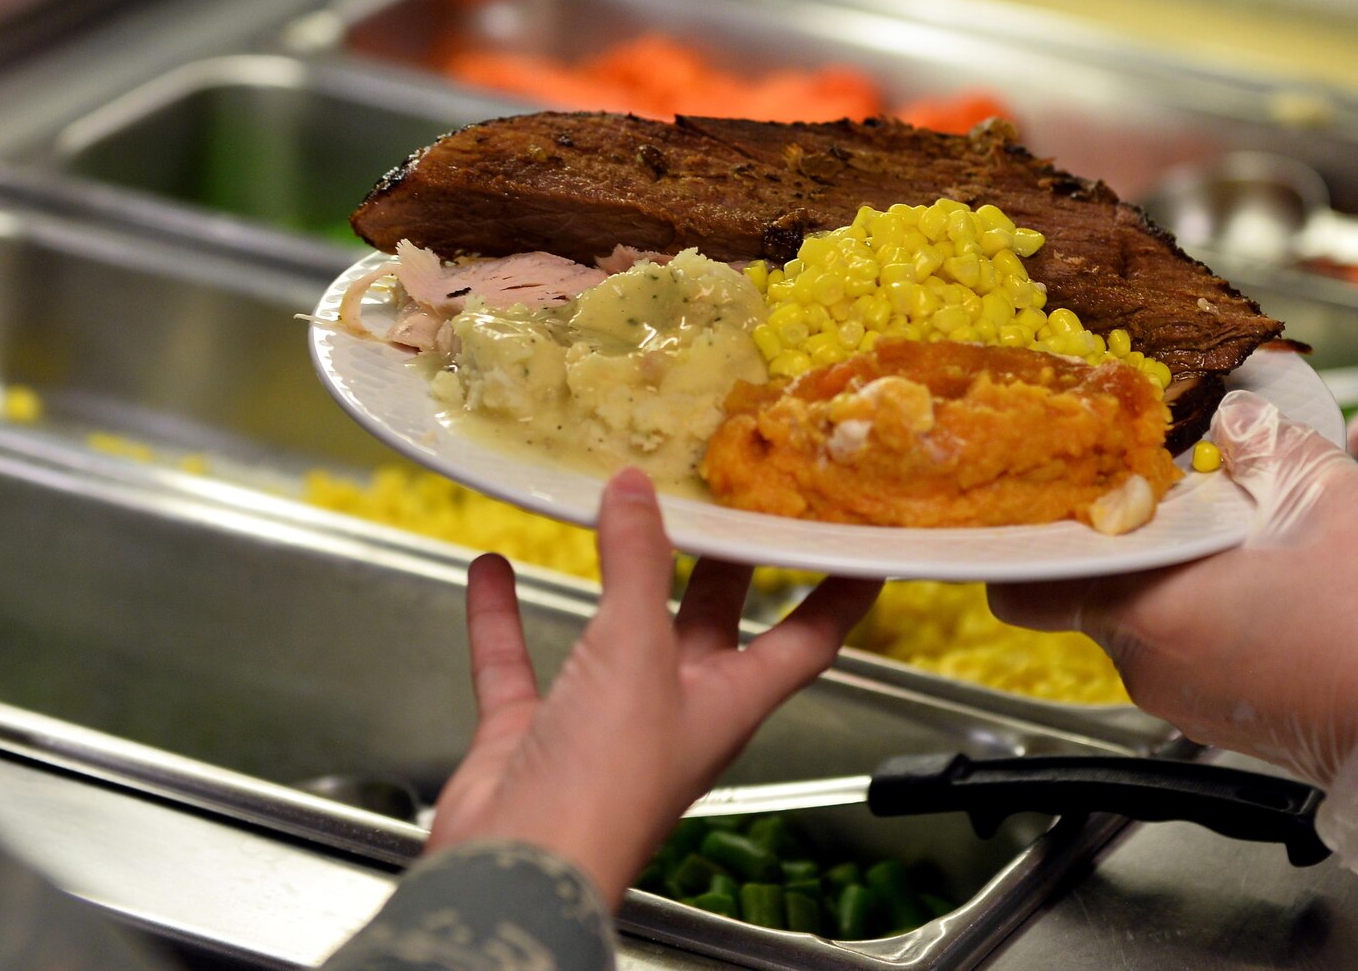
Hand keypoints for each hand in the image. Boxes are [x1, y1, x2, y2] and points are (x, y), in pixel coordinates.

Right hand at [425, 468, 881, 904]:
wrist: (522, 868)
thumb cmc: (607, 781)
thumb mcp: (636, 649)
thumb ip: (636, 562)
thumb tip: (638, 489)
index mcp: (731, 700)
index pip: (809, 636)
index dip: (841, 591)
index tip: (864, 542)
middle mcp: (676, 710)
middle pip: (710, 621)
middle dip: (719, 561)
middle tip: (727, 493)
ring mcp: (603, 724)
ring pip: (615, 635)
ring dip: (610, 578)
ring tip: (614, 509)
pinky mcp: (535, 735)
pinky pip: (521, 663)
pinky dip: (504, 618)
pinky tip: (493, 569)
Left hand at [991, 392, 1357, 872]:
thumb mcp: (1327, 492)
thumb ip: (1265, 443)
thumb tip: (1233, 419)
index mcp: (1146, 613)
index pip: (1028, 584)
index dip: (1035, 532)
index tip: (1057, 487)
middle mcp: (1153, 669)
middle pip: (1099, 591)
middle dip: (1131, 537)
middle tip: (1171, 482)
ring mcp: (1194, 704)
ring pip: (1155, 620)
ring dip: (1182, 571)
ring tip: (1240, 522)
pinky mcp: (1239, 721)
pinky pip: (1202, 652)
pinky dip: (1219, 610)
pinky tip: (1276, 576)